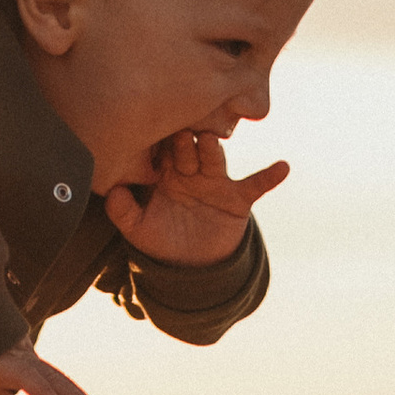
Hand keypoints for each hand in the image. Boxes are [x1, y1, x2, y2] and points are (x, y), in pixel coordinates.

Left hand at [100, 127, 285, 269]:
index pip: (161, 149)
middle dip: (182, 139)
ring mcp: (216, 181)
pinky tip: (282, 167)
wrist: (192, 267)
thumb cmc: (162, 241)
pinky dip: (270, 176)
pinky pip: (256, 184)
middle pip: (187, 147)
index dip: (156, 140)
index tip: (147, 128)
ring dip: (212, 149)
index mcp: (166, 172)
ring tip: (210, 140)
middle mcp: (191, 170)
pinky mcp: (238, 198)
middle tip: (176, 130)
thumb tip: (112, 193)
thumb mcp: (139, 230)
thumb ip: (123, 212)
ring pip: (214, 158)